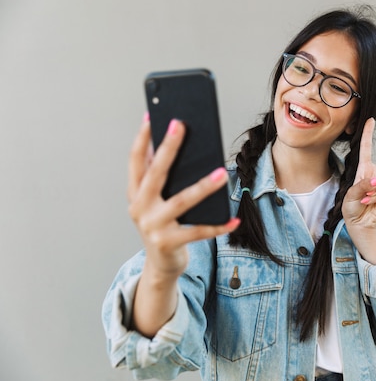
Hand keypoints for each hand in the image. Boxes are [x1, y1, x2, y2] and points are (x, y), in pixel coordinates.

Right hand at [127, 115, 239, 277]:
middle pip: (156, 173)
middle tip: (181, 125)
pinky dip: (218, 226)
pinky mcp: (169, 242)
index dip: (142, 138)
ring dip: (204, 186)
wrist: (160, 265)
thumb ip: (162, 180)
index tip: (151, 115)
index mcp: (135, 193)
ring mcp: (153, 226)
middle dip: (168, 147)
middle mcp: (139, 208)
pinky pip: (199, 231)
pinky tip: (235, 220)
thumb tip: (181, 148)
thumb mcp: (156, 202)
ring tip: (222, 172)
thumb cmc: (164, 225)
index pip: (135, 160)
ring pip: (182, 201)